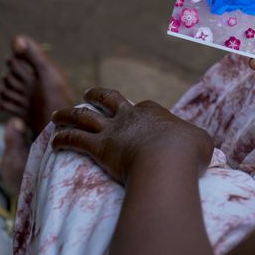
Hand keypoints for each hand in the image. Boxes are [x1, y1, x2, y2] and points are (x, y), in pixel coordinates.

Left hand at [51, 88, 213, 184]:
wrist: (168, 159)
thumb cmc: (188, 151)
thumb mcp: (201, 141)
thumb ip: (196, 140)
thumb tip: (201, 146)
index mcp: (154, 111)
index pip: (143, 105)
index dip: (137, 108)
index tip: (135, 112)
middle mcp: (130, 115)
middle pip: (108, 99)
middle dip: (96, 96)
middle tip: (87, 95)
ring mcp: (113, 130)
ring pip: (84, 116)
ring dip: (67, 114)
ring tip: (57, 114)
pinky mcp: (99, 147)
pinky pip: (74, 139)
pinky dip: (62, 138)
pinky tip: (53, 141)